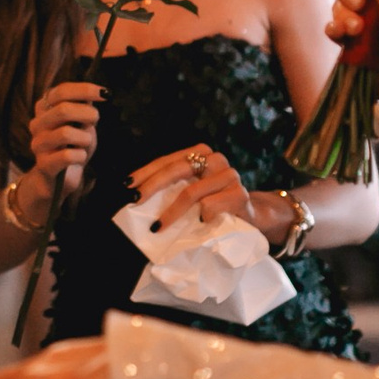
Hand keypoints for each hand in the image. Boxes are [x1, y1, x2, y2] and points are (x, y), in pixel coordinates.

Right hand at [25, 81, 102, 207]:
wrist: (59, 180)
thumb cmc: (73, 147)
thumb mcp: (81, 124)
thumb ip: (85, 108)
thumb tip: (98, 93)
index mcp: (44, 108)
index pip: (61, 92)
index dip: (84, 90)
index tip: (105, 94)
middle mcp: (37, 124)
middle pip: (63, 110)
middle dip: (87, 114)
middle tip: (95, 121)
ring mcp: (38, 144)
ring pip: (66, 133)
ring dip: (85, 138)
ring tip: (85, 144)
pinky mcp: (43, 164)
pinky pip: (68, 155)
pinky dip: (81, 155)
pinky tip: (80, 157)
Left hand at [128, 144, 295, 245]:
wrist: (250, 216)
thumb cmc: (213, 203)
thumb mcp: (193, 190)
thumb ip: (174, 187)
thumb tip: (137, 196)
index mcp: (201, 152)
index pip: (168, 160)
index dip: (146, 172)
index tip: (128, 185)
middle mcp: (216, 159)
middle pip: (177, 170)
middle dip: (152, 186)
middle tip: (135, 201)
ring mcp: (229, 176)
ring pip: (191, 192)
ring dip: (170, 211)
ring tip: (157, 226)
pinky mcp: (239, 195)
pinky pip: (210, 206)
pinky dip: (200, 216)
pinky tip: (197, 223)